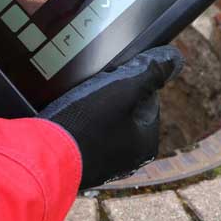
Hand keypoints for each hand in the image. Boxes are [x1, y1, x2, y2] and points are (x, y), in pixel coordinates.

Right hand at [40, 45, 183, 188]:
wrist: (46, 154)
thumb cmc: (88, 122)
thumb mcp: (123, 88)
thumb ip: (150, 72)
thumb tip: (174, 58)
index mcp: (146, 142)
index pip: (148, 99)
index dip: (130, 80)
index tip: (110, 74)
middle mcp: (129, 157)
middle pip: (125, 110)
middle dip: (109, 94)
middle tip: (90, 85)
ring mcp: (104, 162)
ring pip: (104, 121)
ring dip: (92, 107)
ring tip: (75, 98)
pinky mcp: (81, 161)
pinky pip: (85, 133)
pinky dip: (78, 122)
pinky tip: (67, 114)